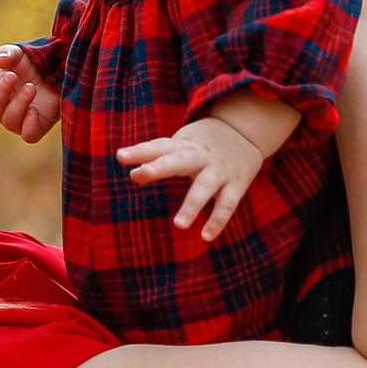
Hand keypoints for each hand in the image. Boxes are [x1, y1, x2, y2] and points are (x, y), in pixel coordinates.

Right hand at [0, 45, 63, 142]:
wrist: (61, 73)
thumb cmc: (36, 64)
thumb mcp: (20, 54)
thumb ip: (8, 54)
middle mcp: (5, 107)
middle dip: (0, 92)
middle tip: (12, 76)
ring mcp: (21, 119)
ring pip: (9, 122)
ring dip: (18, 104)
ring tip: (31, 88)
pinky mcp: (38, 127)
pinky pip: (29, 136)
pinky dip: (29, 125)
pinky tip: (34, 110)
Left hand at [115, 117, 266, 242]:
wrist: (245, 131)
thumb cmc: (201, 144)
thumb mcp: (179, 146)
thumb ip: (156, 159)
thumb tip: (132, 174)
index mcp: (183, 145)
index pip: (158, 146)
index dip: (139, 152)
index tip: (121, 156)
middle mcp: (200, 155)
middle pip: (180, 160)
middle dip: (161, 166)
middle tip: (141, 174)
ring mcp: (219, 170)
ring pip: (205, 186)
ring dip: (192, 205)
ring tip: (179, 225)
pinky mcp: (237, 184)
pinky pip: (227, 204)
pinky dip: (218, 221)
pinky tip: (206, 236)